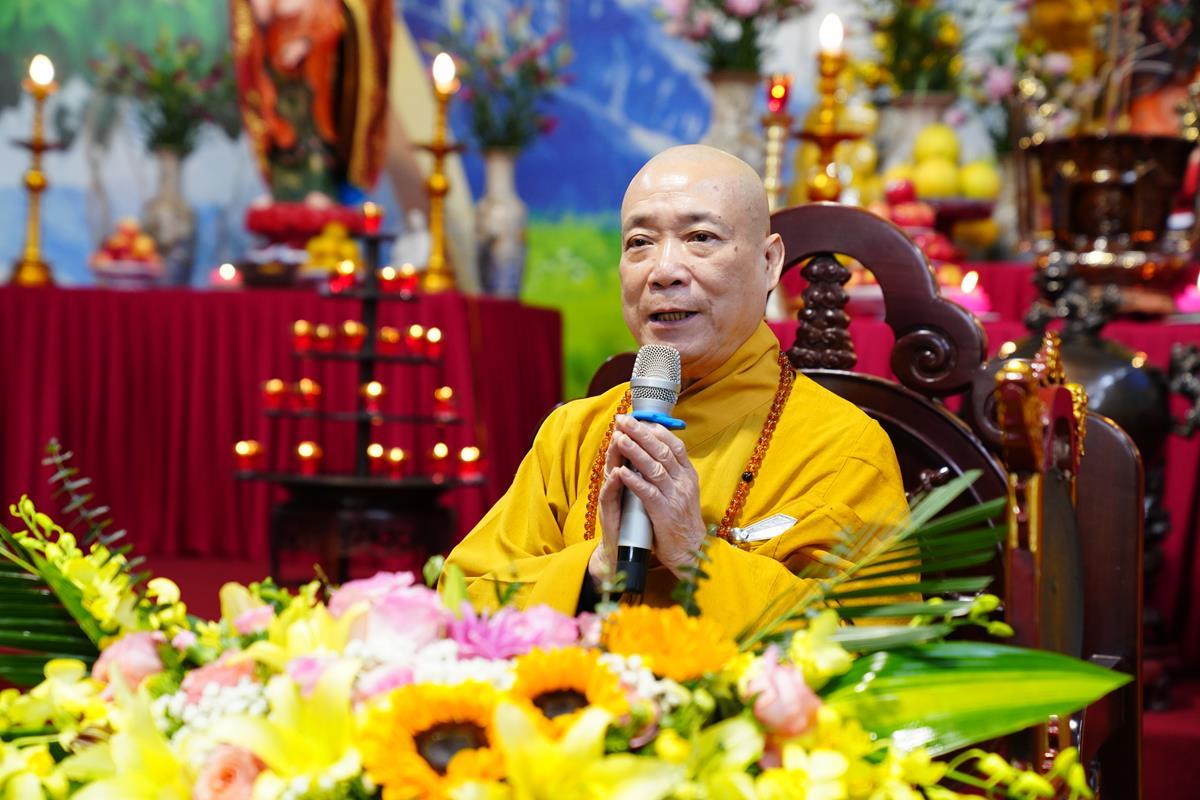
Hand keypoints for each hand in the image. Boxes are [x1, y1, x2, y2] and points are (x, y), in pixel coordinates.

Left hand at [595, 415, 705, 579]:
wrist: (691, 550)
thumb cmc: (682, 521)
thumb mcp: (683, 492)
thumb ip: (673, 472)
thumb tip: (657, 451)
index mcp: (689, 475)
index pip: (675, 445)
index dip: (655, 430)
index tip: (639, 419)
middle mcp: (684, 482)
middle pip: (662, 450)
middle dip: (641, 433)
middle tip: (624, 420)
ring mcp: (675, 497)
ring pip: (654, 467)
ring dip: (635, 451)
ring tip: (619, 438)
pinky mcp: (664, 512)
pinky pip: (647, 492)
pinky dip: (634, 480)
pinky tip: (621, 471)